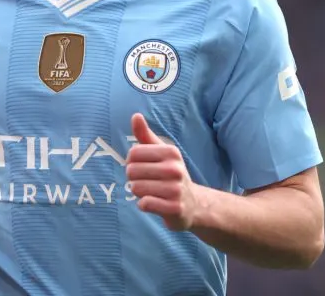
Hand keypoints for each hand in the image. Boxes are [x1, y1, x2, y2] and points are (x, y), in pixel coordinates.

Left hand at [126, 113, 198, 230]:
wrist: (193, 204)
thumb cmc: (170, 174)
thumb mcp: (161, 152)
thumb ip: (145, 135)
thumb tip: (135, 116)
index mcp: (171, 152)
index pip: (133, 153)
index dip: (132, 162)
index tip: (143, 167)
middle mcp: (175, 169)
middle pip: (131, 171)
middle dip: (134, 178)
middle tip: (148, 182)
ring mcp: (176, 189)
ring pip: (136, 188)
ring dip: (138, 192)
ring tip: (152, 192)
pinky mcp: (174, 208)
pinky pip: (145, 204)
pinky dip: (144, 205)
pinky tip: (154, 203)